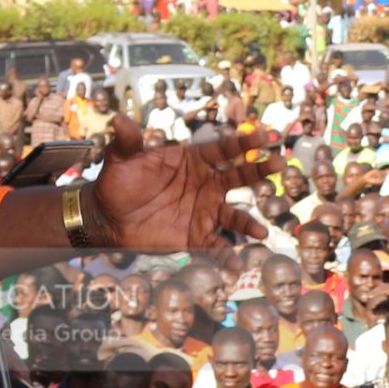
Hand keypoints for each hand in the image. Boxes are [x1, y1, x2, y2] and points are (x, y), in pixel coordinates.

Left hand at [87, 117, 271, 252]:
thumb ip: (127, 142)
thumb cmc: (119, 182)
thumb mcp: (121, 159)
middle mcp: (206, 184)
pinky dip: (228, 256)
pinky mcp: (196, 236)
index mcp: (193, 160)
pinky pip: (217, 246)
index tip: (262, 138)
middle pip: (238, 176)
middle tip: (279, 164)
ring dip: (248, 223)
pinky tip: (238, 266)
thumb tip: (118, 120)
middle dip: (259, 170)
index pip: (222, 149)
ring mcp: (204, 211)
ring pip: (233, 215)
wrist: (109, 217)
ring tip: (261, 232)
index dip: (242, 143)